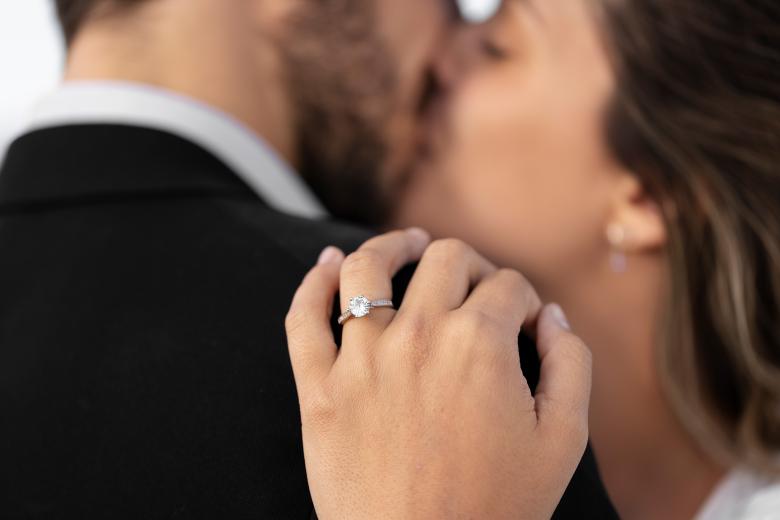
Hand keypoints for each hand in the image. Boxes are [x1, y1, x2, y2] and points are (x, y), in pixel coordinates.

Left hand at [285, 229, 591, 519]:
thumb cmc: (495, 509)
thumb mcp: (563, 441)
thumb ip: (570, 365)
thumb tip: (552, 317)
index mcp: (479, 343)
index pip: (507, 286)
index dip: (524, 299)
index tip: (524, 322)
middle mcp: (418, 335)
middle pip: (445, 260)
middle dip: (471, 264)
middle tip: (477, 287)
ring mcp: (360, 358)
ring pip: (368, 267)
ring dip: (393, 245)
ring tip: (407, 244)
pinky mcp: (319, 388)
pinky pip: (303, 318)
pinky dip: (314, 281)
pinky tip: (329, 263)